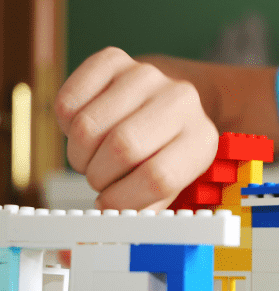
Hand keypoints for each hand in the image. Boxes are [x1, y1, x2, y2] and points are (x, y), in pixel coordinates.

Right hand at [55, 47, 218, 209]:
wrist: (170, 98)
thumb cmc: (166, 149)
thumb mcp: (172, 180)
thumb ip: (147, 206)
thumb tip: (105, 230)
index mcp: (201, 139)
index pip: (159, 176)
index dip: (125, 199)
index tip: (110, 204)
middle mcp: (181, 100)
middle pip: (122, 148)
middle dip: (99, 177)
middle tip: (100, 181)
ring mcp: (147, 75)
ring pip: (88, 127)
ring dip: (79, 155)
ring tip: (94, 158)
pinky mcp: (114, 60)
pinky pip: (68, 101)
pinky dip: (64, 126)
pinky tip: (86, 131)